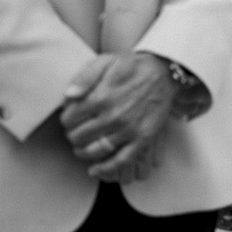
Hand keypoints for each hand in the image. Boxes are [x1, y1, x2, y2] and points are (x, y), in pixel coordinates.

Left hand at [58, 51, 178, 183]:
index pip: (69, 118)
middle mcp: (113, 116)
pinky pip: (121, 160)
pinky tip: (94, 170)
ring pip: (95, 150)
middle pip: (79, 136)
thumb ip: (84, 76)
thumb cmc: (133, 66)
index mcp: (101, 97)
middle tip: (76, 131)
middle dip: (72, 134)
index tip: (70, 117)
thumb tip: (68, 96)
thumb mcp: (106, 61)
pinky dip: (105, 168)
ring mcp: (128, 129)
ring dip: (82, 152)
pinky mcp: (143, 139)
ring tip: (81, 147)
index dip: (66, 119)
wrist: (165, 72)